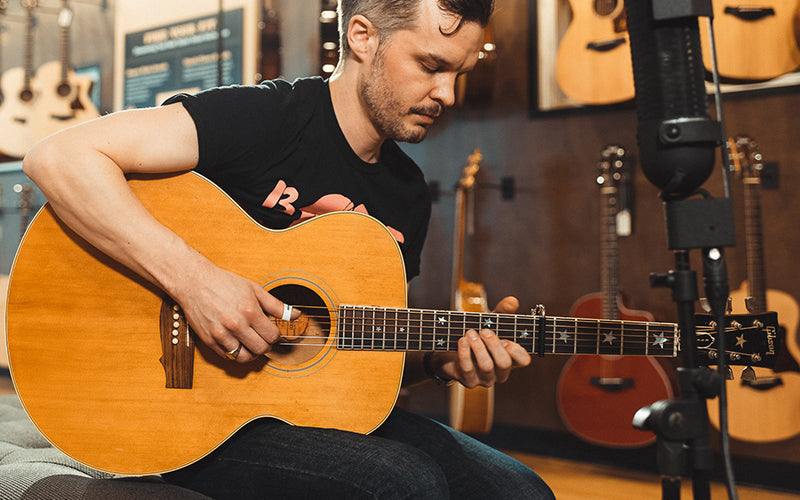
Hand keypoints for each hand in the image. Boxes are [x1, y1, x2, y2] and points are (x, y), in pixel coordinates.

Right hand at [172, 260, 298, 362]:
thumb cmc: (224, 283)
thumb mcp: (254, 289)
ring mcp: (221, 334)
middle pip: (261, 349)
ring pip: (244, 357)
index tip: (272, 331)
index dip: (276, 335)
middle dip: (266, 345)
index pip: (272, 335)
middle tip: (264, 338)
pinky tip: (238, 342)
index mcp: (250, 311)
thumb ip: (277, 305)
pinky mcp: (209, 340)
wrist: (194, 282)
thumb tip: (297, 315)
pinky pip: (227, 356)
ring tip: (252, 343)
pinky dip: (235, 353)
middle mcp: (236, 325)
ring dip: (252, 353)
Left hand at [435, 296, 530, 387]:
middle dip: (493, 345)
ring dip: (478, 347)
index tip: (505, 338)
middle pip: (504, 363)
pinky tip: (462, 341)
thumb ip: (502, 311)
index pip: (523, 360)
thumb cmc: (477, 336)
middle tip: (484, 331)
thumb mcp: (490, 322)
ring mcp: (485, 379)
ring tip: (470, 333)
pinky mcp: (469, 381)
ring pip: (486, 366)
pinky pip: (468, 369)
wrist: (451, 349)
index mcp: (510, 358)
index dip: (516, 350)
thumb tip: (512, 300)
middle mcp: (500, 372)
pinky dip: (464, 352)